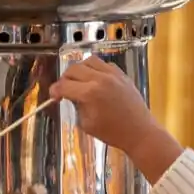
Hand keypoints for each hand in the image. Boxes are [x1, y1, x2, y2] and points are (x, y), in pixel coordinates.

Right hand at [49, 57, 182, 182]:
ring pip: (89, 61)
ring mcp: (113, 75)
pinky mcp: (122, 75)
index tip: (53, 96)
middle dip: (65, 79)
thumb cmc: (113, 132)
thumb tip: (70, 96)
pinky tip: (95, 80)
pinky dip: (96, 69)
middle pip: (74, 69)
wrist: (139, 132)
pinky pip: (104, 64)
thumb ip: (76, 106)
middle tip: (64, 89)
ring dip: (80, 69)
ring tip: (79, 81)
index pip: (64, 85)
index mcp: (90, 93)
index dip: (55, 91)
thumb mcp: (87, 123)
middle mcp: (100, 79)